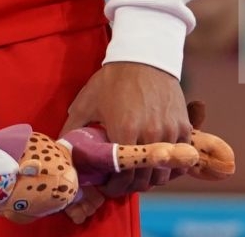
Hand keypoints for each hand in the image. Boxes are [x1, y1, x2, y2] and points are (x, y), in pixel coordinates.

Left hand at [61, 61, 189, 220]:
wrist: (143, 57)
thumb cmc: (112, 80)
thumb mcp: (86, 102)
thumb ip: (72, 128)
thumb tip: (61, 148)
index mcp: (124, 131)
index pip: (122, 175)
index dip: (114, 187)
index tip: (107, 187)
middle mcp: (150, 136)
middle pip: (144, 179)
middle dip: (130, 186)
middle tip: (121, 184)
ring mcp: (170, 133)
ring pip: (163, 173)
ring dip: (149, 179)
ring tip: (137, 174)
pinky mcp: (184, 128)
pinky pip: (180, 160)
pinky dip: (168, 167)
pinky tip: (155, 164)